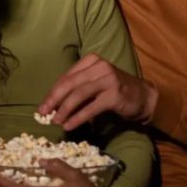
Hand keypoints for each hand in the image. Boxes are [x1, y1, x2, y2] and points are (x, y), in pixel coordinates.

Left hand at [39, 53, 157, 130]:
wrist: (144, 97)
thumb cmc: (115, 91)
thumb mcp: (95, 84)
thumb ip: (77, 89)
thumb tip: (53, 106)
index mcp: (91, 61)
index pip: (66, 77)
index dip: (52, 92)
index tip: (42, 106)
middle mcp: (100, 66)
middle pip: (70, 84)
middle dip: (54, 100)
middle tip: (43, 113)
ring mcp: (108, 79)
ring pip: (79, 95)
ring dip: (64, 110)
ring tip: (56, 121)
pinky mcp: (114, 95)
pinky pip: (91, 108)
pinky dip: (78, 118)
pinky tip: (69, 126)